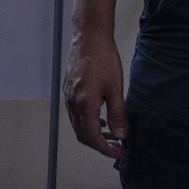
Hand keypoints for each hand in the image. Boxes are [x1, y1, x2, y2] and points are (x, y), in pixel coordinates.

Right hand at [61, 28, 126, 159]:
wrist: (89, 36)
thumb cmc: (102, 58)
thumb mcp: (115, 88)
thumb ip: (117, 114)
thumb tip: (120, 135)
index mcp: (84, 104)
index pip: (91, 137)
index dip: (105, 149)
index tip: (118, 152)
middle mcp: (72, 102)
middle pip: (82, 134)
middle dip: (99, 144)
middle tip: (116, 146)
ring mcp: (68, 95)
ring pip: (77, 124)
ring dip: (92, 133)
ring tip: (110, 133)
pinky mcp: (68, 88)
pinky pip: (74, 113)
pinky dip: (86, 121)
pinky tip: (99, 116)